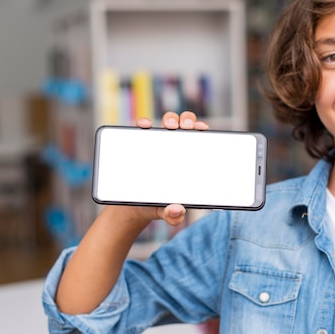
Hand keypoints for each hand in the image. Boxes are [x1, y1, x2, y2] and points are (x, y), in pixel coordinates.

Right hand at [125, 111, 209, 225]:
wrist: (132, 208)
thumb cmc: (158, 206)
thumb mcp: (167, 212)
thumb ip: (174, 215)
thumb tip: (177, 211)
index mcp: (189, 160)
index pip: (200, 139)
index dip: (202, 130)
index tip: (202, 129)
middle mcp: (176, 148)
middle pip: (186, 125)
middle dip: (188, 120)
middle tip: (185, 128)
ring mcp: (158, 145)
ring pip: (168, 122)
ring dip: (171, 119)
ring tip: (169, 127)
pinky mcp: (140, 145)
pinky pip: (143, 129)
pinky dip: (144, 123)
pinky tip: (144, 126)